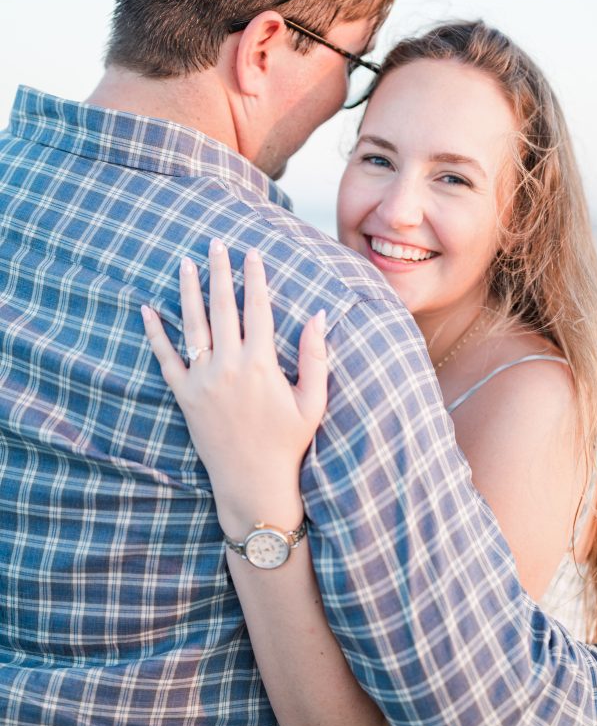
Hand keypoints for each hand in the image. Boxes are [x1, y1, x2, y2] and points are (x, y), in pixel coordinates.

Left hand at [141, 239, 326, 536]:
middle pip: (223, 308)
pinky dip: (155, 333)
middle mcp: (228, 366)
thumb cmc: (288, 442)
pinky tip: (147, 309)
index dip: (256, 278)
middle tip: (216, 243)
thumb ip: (317, 356)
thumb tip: (320, 314)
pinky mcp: (185, 396)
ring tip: (185, 263)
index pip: (258, 309)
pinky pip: (166, 358)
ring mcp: (203, 380)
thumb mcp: (313, 401)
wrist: (253, 482)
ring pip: (193, 325)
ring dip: (189, 291)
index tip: (253, 253)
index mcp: (261, 364)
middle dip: (220, 272)